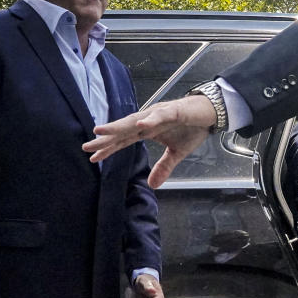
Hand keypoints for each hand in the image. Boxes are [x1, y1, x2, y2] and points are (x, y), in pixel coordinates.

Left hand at [83, 95, 217, 187]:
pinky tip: (140, 123)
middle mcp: (148, 121)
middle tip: (87, 147)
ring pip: (134, 121)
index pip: (124, 140)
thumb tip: (153, 185)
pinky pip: (159, 116)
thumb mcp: (177, 153)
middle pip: (123, 130)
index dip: (109, 148)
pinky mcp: (174, 111)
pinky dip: (150, 120)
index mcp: (147, 130)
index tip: (93, 158)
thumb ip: (164, 167)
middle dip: (106, 138)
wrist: (210, 113)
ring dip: (118, 126)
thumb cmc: (191, 128)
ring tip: (101, 131)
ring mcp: (159, 115)